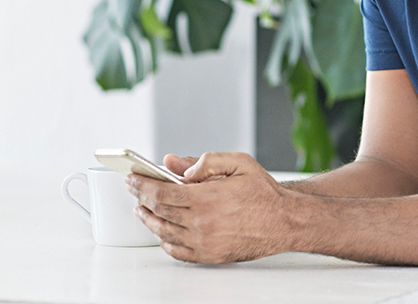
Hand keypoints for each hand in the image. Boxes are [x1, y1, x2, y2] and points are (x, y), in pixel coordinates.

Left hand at [127, 151, 295, 262]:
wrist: (285, 221)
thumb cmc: (264, 193)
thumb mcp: (239, 163)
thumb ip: (206, 161)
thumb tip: (175, 164)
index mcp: (206, 197)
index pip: (160, 192)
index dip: (141, 184)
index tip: (132, 178)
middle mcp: (201, 222)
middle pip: (158, 211)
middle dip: (141, 198)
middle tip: (134, 189)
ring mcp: (203, 242)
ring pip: (163, 232)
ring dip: (148, 219)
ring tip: (142, 209)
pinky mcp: (209, 255)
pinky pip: (176, 250)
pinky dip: (164, 240)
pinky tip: (162, 231)